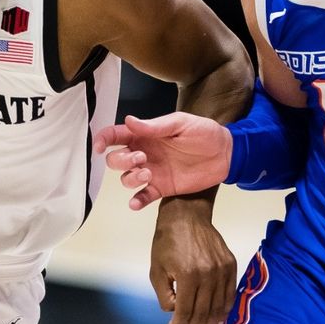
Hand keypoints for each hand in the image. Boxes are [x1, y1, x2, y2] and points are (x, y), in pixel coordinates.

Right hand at [93, 113, 230, 209]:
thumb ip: (154, 126)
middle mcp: (143, 154)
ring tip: (149, 174)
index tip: (99, 147)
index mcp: (145, 135)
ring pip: (125, 179)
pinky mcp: (162, 188)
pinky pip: (143, 197)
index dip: (102, 140)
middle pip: (115, 160)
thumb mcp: (180, 123)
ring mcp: (151, 172)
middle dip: (121, 160)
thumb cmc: (204, 133)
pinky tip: (136, 202)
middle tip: (142, 158)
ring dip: (130, 178)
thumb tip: (129, 120)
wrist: (225, 154)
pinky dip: (136, 201)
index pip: (115, 136)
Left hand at [150, 195, 236, 323]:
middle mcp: (208, 273)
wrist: (186, 215)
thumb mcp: (156, 268)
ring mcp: (222, 269)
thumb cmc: (166, 241)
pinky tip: (217, 322)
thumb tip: (175, 315)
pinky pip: (229, 294)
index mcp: (188, 275)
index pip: (186, 309)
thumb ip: (165, 295)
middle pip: (204, 312)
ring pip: (218, 306)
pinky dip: (223, 310)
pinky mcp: (230, 264)